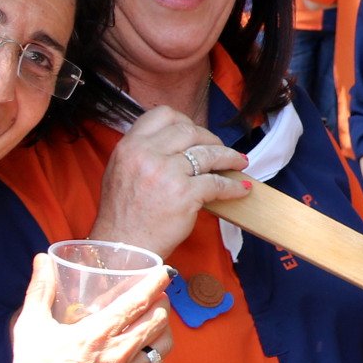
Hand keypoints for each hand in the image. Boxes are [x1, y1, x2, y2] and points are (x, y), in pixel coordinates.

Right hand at [0, 253, 173, 362]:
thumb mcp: (31, 326)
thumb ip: (39, 290)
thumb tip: (42, 260)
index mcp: (96, 335)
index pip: (137, 302)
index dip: (155, 284)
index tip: (164, 272)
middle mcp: (118, 354)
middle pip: (158, 320)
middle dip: (161, 302)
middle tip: (156, 294)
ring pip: (163, 344)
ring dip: (163, 328)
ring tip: (155, 318)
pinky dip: (157, 352)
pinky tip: (149, 346)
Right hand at [91, 105, 251, 259]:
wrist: (123, 248)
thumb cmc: (124, 215)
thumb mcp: (121, 171)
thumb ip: (143, 152)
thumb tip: (176, 144)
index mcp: (129, 146)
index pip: (163, 114)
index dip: (185, 120)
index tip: (197, 133)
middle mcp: (146, 154)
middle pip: (190, 130)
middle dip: (211, 139)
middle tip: (221, 150)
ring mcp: (166, 173)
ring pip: (209, 153)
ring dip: (229, 157)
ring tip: (239, 163)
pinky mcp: (185, 194)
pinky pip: (217, 183)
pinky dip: (233, 187)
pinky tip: (240, 189)